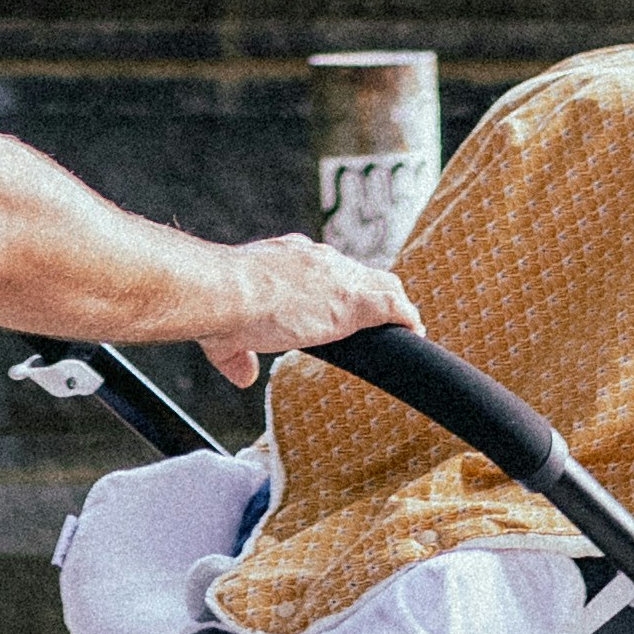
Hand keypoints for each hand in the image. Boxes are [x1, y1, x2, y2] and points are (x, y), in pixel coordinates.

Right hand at [177, 232, 417, 390]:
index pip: (324, 269)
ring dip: (394, 304)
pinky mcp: (355, 302)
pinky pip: (394, 306)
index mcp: (289, 258)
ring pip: (383, 284)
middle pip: (358, 273)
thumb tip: (244, 376)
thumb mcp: (225, 333)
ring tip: (404, 326)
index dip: (334, 287)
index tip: (335, 304)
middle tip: (376, 318)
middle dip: (369, 293)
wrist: (228, 292)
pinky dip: (407, 318)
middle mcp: (318, 260)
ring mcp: (340, 278)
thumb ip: (237, 356)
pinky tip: (414, 332)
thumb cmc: (220, 305)